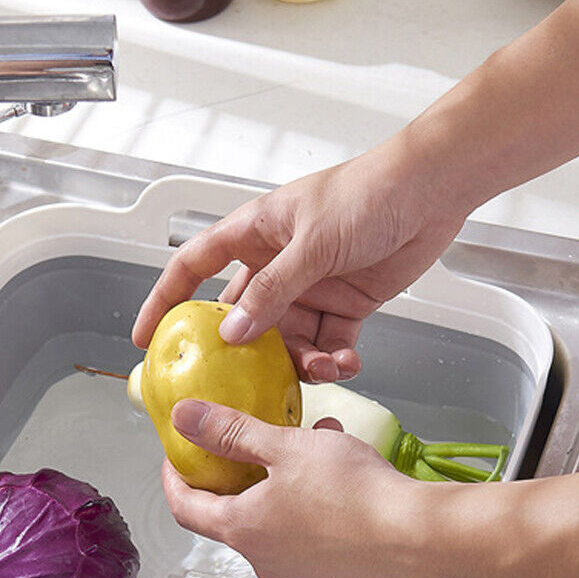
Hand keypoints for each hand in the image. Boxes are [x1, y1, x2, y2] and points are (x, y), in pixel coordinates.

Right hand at [132, 138, 468, 382]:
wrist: (431, 191)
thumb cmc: (367, 193)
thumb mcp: (312, 242)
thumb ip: (274, 290)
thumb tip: (234, 333)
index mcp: (255, 234)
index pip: (194, 267)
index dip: (166, 299)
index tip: (147, 337)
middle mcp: (277, 263)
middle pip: (244, 316)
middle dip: (243, 353)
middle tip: (242, 387)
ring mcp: (312, 286)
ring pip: (289, 338)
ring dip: (301, 360)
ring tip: (323, 367)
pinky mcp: (347, 303)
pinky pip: (329, 342)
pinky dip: (335, 358)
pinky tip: (347, 361)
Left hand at [161, 397, 428, 577]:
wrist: (416, 538)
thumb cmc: (351, 494)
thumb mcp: (285, 448)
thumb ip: (232, 432)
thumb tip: (184, 417)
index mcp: (242, 529)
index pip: (186, 507)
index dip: (174, 478)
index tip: (175, 453)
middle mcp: (263, 556)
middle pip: (228, 512)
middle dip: (230, 472)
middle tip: (231, 441)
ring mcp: (297, 565)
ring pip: (271, 511)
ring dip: (276, 474)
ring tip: (297, 435)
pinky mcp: (329, 564)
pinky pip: (304, 520)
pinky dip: (306, 488)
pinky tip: (334, 455)